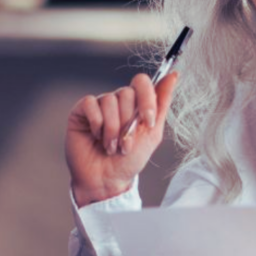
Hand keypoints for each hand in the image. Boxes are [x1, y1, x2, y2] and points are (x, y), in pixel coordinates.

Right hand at [65, 72, 177, 207]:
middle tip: (126, 144)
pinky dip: (97, 124)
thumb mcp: (152, 133)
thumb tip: (173, 75)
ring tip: (111, 147)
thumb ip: (162, 103)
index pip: (141, 82)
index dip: (146, 99)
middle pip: (126, 93)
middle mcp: (117, 101)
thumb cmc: (130, 160)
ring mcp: (99, 105)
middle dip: (128, 123)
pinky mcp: (81, 112)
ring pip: (109, 100)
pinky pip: (90, 104)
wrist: (106, 180)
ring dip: (113, 129)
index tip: (148, 121)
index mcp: (136, 104)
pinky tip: (96, 137)